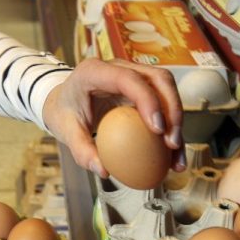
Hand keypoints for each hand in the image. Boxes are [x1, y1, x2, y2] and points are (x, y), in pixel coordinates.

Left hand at [42, 58, 185, 176]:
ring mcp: (133, 75)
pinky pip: (163, 102)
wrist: (63, 101)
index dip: (148, 101)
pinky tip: (174, 153)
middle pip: (158, 78)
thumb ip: (81, 151)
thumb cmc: (64, 112)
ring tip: (176, 151)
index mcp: (95, 72)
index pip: (129, 79)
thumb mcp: (65, 132)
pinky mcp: (142, 87)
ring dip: (177, 118)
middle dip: (172, 109)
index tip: (157, 129)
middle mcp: (118, 67)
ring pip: (166, 88)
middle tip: (172, 143)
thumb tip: (104, 171)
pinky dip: (171, 126)